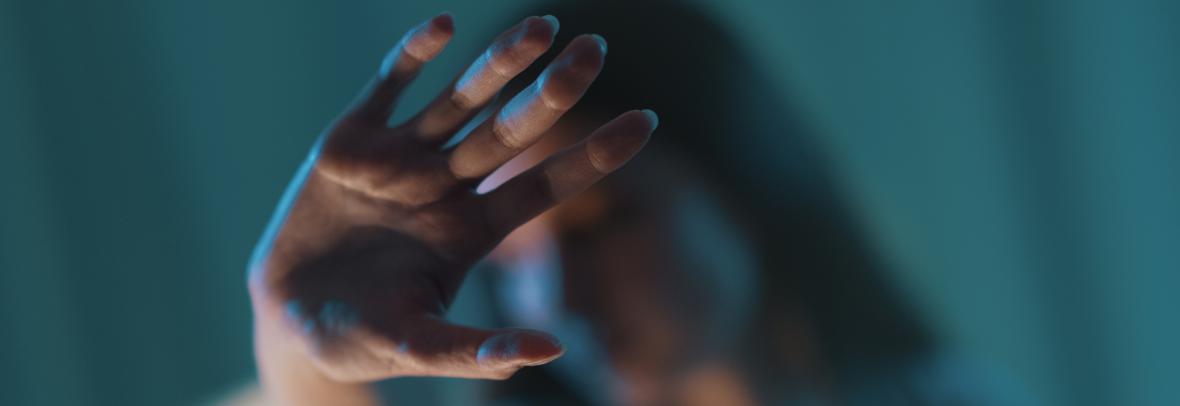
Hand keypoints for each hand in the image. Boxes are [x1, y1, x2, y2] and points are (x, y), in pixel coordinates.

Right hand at [248, 12, 656, 383]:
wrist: (286, 316)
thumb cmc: (358, 339)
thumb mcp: (417, 347)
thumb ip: (476, 351)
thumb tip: (551, 351)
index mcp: (473, 232)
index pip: (545, 186)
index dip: (593, 156)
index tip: (646, 121)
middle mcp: (446, 187)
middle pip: (511, 132)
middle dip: (553, 93)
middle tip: (597, 49)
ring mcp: (400, 159)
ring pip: (460, 101)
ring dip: (498, 64)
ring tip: (542, 27)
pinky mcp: (350, 140)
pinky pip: (388, 86)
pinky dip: (412, 55)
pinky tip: (444, 26)